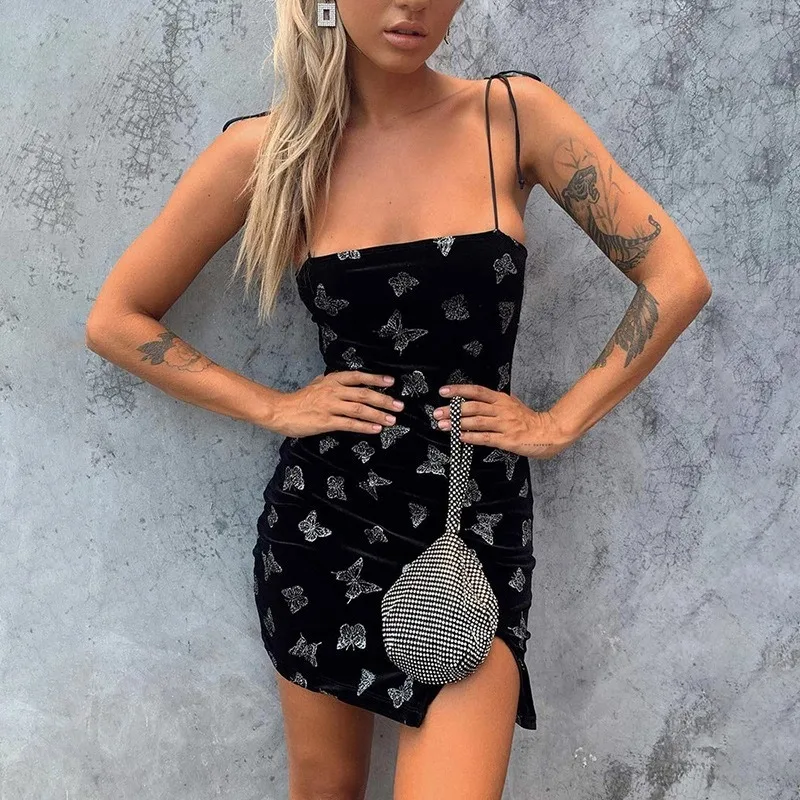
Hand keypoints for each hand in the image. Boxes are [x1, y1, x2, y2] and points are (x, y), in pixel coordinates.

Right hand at [268, 371, 404, 437]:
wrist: (280, 411)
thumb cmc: (298, 400)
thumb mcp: (315, 385)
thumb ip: (329, 382)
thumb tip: (339, 379)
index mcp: (332, 381)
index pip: (358, 377)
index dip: (375, 378)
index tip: (391, 381)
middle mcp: (333, 391)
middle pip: (364, 393)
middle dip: (384, 399)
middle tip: (399, 405)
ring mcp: (330, 406)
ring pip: (359, 409)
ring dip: (378, 414)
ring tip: (392, 420)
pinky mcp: (326, 421)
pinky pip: (349, 424)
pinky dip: (364, 426)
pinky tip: (376, 429)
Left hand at [433, 384, 574, 458]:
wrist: (549, 432)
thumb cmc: (530, 420)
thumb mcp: (512, 405)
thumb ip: (495, 403)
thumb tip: (476, 402)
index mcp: (501, 399)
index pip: (476, 391)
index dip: (458, 390)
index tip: (443, 392)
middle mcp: (501, 409)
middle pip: (472, 406)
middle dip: (452, 410)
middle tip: (437, 413)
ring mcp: (504, 424)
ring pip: (476, 422)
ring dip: (457, 423)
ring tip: (443, 425)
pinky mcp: (507, 439)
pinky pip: (486, 437)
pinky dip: (471, 437)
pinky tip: (460, 437)